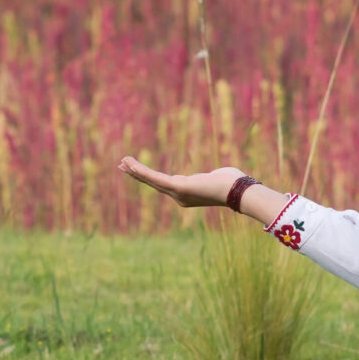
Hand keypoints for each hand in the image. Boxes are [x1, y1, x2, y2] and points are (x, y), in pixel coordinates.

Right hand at [118, 158, 292, 226]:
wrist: (237, 191)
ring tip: (122, 162)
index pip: (164, 184)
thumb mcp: (219, 177)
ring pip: (151, 180)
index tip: (139, 170)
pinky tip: (130, 164)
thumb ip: (214, 176)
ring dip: (135, 170)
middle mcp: (179, 197)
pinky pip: (155, 177)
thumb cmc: (233, 183)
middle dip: (137, 174)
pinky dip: (141, 171)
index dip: (150, 177)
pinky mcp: (177, 186)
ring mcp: (177, 193)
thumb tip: (222, 174)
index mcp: (186, 195)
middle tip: (122, 165)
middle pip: (153, 183)